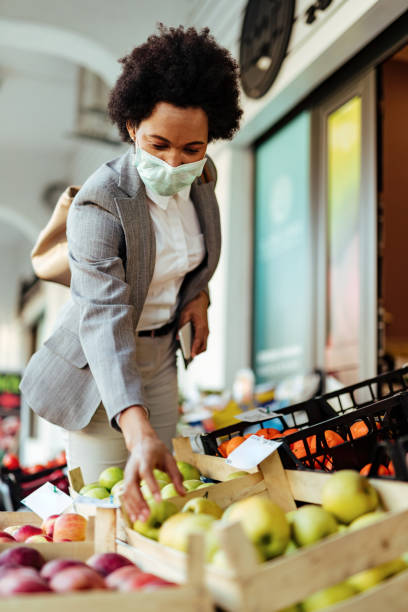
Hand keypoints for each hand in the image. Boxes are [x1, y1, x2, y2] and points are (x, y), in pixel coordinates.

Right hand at [119, 406, 184, 521]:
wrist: (142, 442)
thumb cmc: (157, 450)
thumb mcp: (170, 459)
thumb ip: (176, 476)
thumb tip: (183, 494)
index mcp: (145, 458)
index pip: (146, 473)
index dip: (152, 486)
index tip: (159, 500)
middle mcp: (133, 466)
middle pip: (132, 485)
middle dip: (139, 501)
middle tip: (147, 515)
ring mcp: (127, 473)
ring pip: (126, 492)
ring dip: (133, 507)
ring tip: (142, 519)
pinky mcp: (125, 480)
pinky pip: (124, 495)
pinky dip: (128, 506)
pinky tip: (134, 517)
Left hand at [177, 290, 208, 357]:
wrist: (201, 300)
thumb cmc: (193, 306)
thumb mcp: (184, 314)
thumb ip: (181, 325)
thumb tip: (179, 338)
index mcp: (201, 326)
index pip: (198, 340)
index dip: (195, 348)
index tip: (191, 355)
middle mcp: (206, 330)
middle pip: (203, 346)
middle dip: (196, 352)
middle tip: (188, 356)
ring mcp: (206, 331)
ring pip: (204, 345)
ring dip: (198, 350)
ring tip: (188, 353)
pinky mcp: (205, 331)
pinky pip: (203, 342)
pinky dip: (198, 346)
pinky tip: (190, 347)